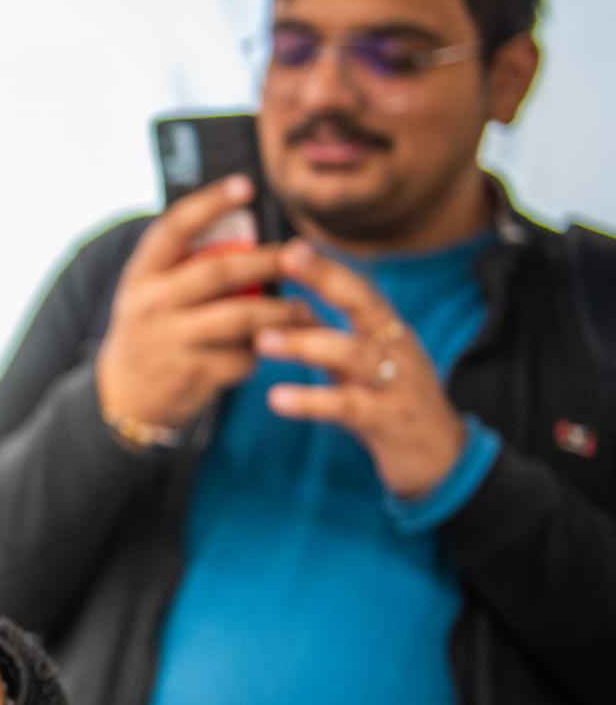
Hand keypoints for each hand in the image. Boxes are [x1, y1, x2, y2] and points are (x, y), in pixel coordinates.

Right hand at [97, 175, 308, 435]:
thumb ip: (186, 268)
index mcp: (141, 275)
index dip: (210, 203)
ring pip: (241, 317)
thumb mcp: (150, 294)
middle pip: (219, 271)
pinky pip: (242, 356)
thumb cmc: (151, 331)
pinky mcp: (192, 373)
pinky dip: (263, 350)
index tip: (245, 185)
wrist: (123, 396)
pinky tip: (275, 346)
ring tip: (304, 309)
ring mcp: (171, 340)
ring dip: (281, 311)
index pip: (174, 228)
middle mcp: (151, 304)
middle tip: (301, 253)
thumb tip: (247, 233)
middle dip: (267, 259)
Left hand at [257, 240, 465, 497]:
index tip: (289, 245)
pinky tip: (277, 399)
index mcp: (386, 329)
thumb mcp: (361, 363)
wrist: (442, 458)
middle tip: (285, 261)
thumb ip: (328, 334)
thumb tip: (288, 303)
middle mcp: (395, 347)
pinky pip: (348, 406)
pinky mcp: (389, 420)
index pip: (357, 285)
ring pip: (354, 353)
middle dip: (327, 279)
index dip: (326, 264)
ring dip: (307, 344)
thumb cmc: (392, 402)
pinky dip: (312, 401)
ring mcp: (396, 382)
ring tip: (263, 342)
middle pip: (364, 303)